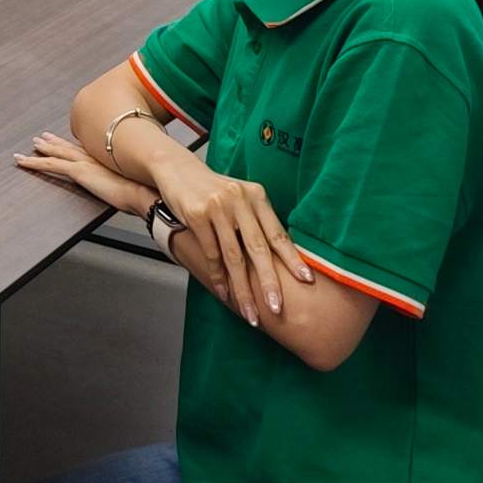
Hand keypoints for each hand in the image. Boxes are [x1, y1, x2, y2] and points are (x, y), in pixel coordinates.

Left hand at [15, 131, 155, 218]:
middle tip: (43, 137)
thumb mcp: (138, 185)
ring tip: (32, 145)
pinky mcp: (78, 171)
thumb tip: (136, 190)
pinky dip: (34, 163)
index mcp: (108, 158)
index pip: (85, 150)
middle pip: (69, 148)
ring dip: (42, 150)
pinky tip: (23, 162)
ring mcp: (85, 162)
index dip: (73, 144)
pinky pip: (50, 165)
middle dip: (55, 142)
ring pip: (57, 154)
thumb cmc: (146, 192)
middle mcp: (94, 157)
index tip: (66, 140)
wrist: (145, 192)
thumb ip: (131, 183)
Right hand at [151, 159, 312, 326]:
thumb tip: (280, 260)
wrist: (176, 169)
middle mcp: (240, 200)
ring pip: (234, 256)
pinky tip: (224, 293)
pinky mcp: (197, 214)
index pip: (278, 233)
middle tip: (277, 308)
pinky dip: (218, 277)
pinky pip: (211, 253)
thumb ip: (256, 221)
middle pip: (259, 249)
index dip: (293, 259)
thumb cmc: (212, 190)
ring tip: (250, 313)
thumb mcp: (239, 198)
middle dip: (269, 283)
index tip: (307, 280)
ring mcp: (217, 207)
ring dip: (242, 289)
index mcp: (257, 196)